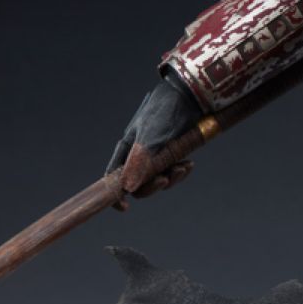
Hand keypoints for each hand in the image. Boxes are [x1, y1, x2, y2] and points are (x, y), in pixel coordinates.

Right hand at [107, 74, 203, 208]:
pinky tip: (189, 165)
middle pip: (138, 183)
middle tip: (166, 179)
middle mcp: (138, 154)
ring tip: (184, 168)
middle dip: (152, 185)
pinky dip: (181, 171)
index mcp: (127, 149)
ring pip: (158, 178)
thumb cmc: (165, 112)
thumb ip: (139, 162)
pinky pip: (173, 170)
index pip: (113, 178)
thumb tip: (128, 190)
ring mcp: (156, 154)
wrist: (189, 95)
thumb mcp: (150, 137)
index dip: (115, 195)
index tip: (124, 208)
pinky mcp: (172, 152)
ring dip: (171, 178)